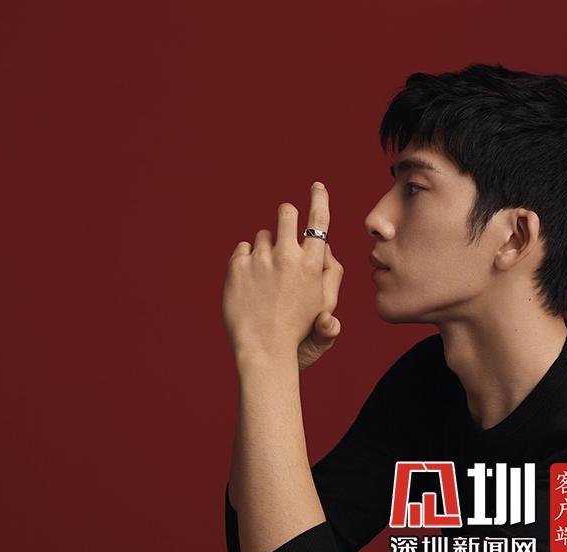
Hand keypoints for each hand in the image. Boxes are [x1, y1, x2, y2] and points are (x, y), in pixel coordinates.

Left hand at [221, 182, 343, 364]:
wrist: (264, 350)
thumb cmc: (297, 329)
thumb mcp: (324, 303)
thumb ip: (329, 273)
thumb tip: (323, 247)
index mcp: (312, 263)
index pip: (319, 220)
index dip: (319, 199)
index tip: (317, 186)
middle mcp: (286, 256)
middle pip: (286, 214)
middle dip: (286, 215)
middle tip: (283, 226)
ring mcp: (260, 260)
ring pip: (262, 235)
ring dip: (265, 248)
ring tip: (266, 278)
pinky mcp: (237, 267)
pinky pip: (241, 249)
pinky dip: (245, 260)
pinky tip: (250, 283)